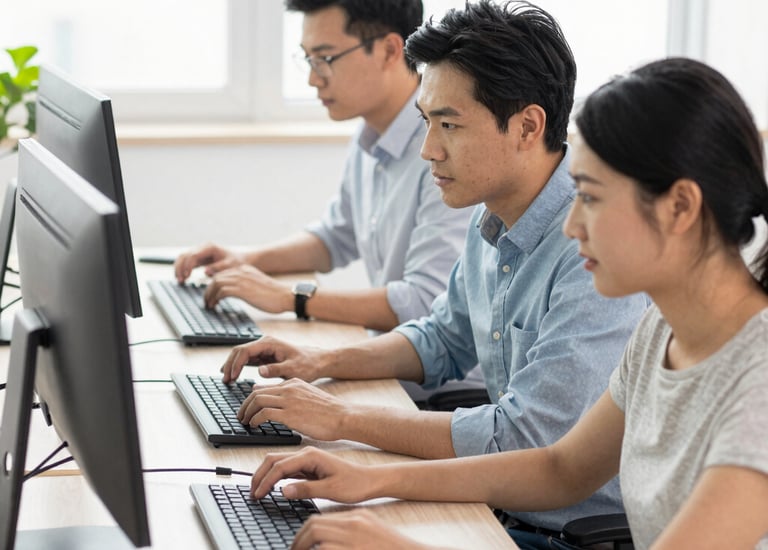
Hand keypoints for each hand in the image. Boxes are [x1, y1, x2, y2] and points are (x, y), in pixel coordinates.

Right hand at [174, 243, 245, 282]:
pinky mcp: (198, 258)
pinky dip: (182, 269)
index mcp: (209, 247)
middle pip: (185, 255)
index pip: (193, 255)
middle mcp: (202, 247)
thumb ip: (218, 268)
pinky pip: (186, 261)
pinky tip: (181, 278)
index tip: (187, 276)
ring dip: (179, 268)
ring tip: (179, 281)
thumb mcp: (230, 265)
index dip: (188, 266)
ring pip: (183, 257)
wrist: (240, 260)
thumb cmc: (236, 262)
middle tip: (180, 280)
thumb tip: (205, 272)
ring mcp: (199, 252)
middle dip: (180, 268)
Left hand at [203, 265, 292, 311]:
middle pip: (216, 277)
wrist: (285, 296)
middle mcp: (241, 271)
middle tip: (206, 301)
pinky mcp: (241, 289)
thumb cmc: (274, 295)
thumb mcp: (257, 285)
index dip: (213, 284)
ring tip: (209, 305)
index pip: (223, 273)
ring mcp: (241, 279)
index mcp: (245, 269)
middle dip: (208, 290)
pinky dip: (215, 298)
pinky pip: (221, 291)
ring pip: (216, 283)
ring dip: (209, 295)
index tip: (211, 294)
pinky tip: (215, 305)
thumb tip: (235, 292)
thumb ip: (245, 285)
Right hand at [220, 336, 326, 382]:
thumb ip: (276, 370)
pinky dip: (239, 367)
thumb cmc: (307, 365)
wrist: (317, 362)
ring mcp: (263, 349)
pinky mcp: (264, 356)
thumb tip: (260, 371)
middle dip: (230, 365)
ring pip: (241, 355)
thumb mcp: (293, 369)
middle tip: (225, 380)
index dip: (236, 364)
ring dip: (232, 366)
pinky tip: (233, 376)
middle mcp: (264, 343)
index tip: (232, 377)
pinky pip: (247, 359)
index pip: (245, 350)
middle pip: (239, 351)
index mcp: (269, 343)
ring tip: (226, 380)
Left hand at [237, 379, 348, 440]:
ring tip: (245, 422)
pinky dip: (255, 420)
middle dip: (244, 406)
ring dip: (247, 413)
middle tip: (241, 417)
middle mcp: (289, 388)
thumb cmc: (328, 411)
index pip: (264, 388)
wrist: (343, 416)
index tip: (248, 409)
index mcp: (294, 383)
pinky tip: (255, 426)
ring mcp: (289, 400)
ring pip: (257, 401)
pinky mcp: (290, 414)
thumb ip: (289, 396)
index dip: (251, 399)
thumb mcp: (307, 396)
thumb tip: (276, 399)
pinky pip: (265, 413)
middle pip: (256, 393)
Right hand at [251, 447, 372, 502]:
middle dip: (260, 475)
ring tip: (257, 490)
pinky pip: (286, 469)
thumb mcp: (331, 490)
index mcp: (311, 456)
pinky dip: (275, 477)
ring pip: (278, 463)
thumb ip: (306, 489)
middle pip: (274, 460)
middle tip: (251, 492)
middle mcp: (307, 454)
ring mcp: (307, 459)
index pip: (280, 466)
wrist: (369, 480)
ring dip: (266, 475)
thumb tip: (284, 491)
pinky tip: (271, 487)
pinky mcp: (309, 466)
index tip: (257, 494)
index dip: (266, 481)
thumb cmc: (354, 483)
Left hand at [291, 509, 433, 549]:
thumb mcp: (371, 536)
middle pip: (315, 525)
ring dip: (302, 547)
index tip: (298, 545)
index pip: (322, 519)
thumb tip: (324, 543)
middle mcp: (355, 524)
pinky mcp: (354, 548)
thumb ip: (350, 536)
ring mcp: (356, 537)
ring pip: (317, 536)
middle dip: (299, 540)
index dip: (305, 532)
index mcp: (358, 518)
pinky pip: (325, 549)